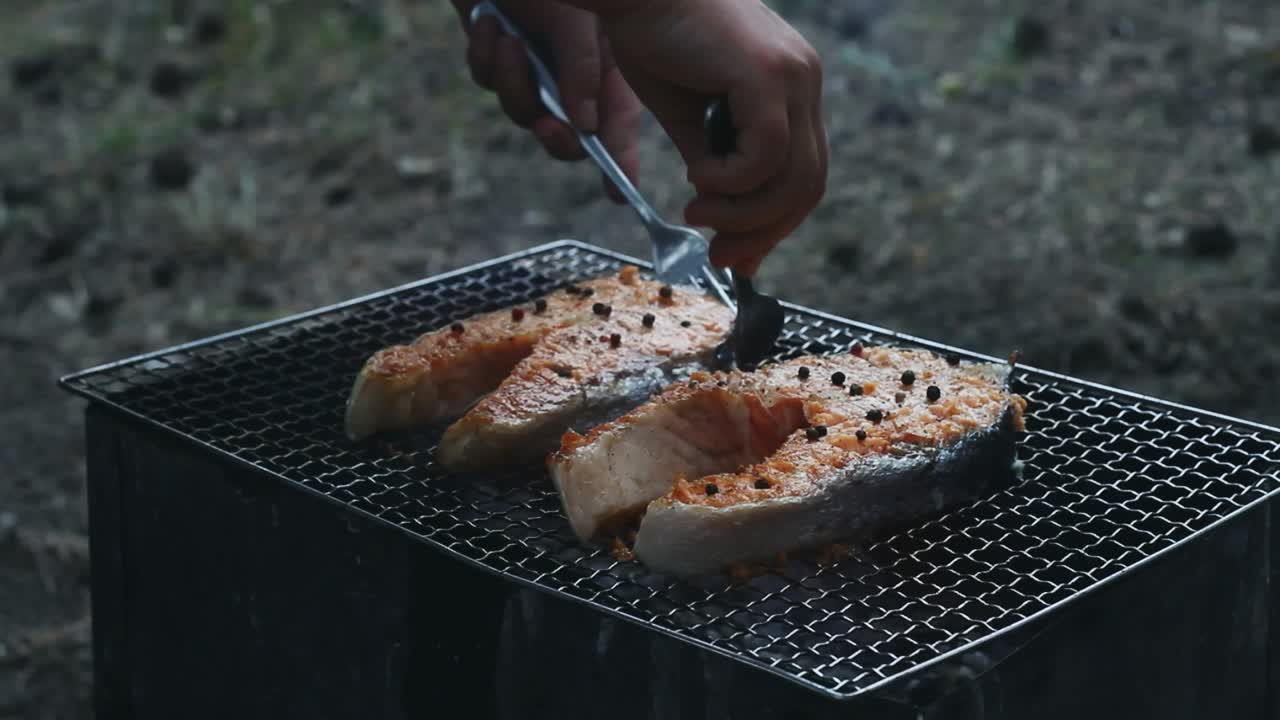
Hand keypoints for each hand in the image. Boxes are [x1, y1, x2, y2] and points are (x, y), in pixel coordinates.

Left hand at [451, 0, 642, 203]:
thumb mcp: (576, 20)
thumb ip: (582, 70)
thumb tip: (583, 125)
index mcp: (604, 70)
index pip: (616, 128)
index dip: (620, 165)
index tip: (619, 194)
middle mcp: (569, 77)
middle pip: (566, 135)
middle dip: (555, 135)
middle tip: (550, 125)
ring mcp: (531, 70)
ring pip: (520, 111)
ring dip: (512, 82)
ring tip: (508, 41)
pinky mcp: (495, 58)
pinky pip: (486, 79)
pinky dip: (485, 55)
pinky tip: (489, 23)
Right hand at [585, 0, 828, 274]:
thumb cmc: (651, 40)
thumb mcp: (687, 119)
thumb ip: (714, 164)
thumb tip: (721, 218)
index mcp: (792, 87)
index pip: (803, 172)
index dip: (773, 222)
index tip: (739, 256)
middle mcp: (803, 80)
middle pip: (809, 184)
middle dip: (765, 231)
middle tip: (723, 259)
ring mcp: (793, 75)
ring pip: (793, 177)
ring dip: (744, 212)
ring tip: (698, 213)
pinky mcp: (768, 74)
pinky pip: (766, 155)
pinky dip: (732, 181)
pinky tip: (699, 175)